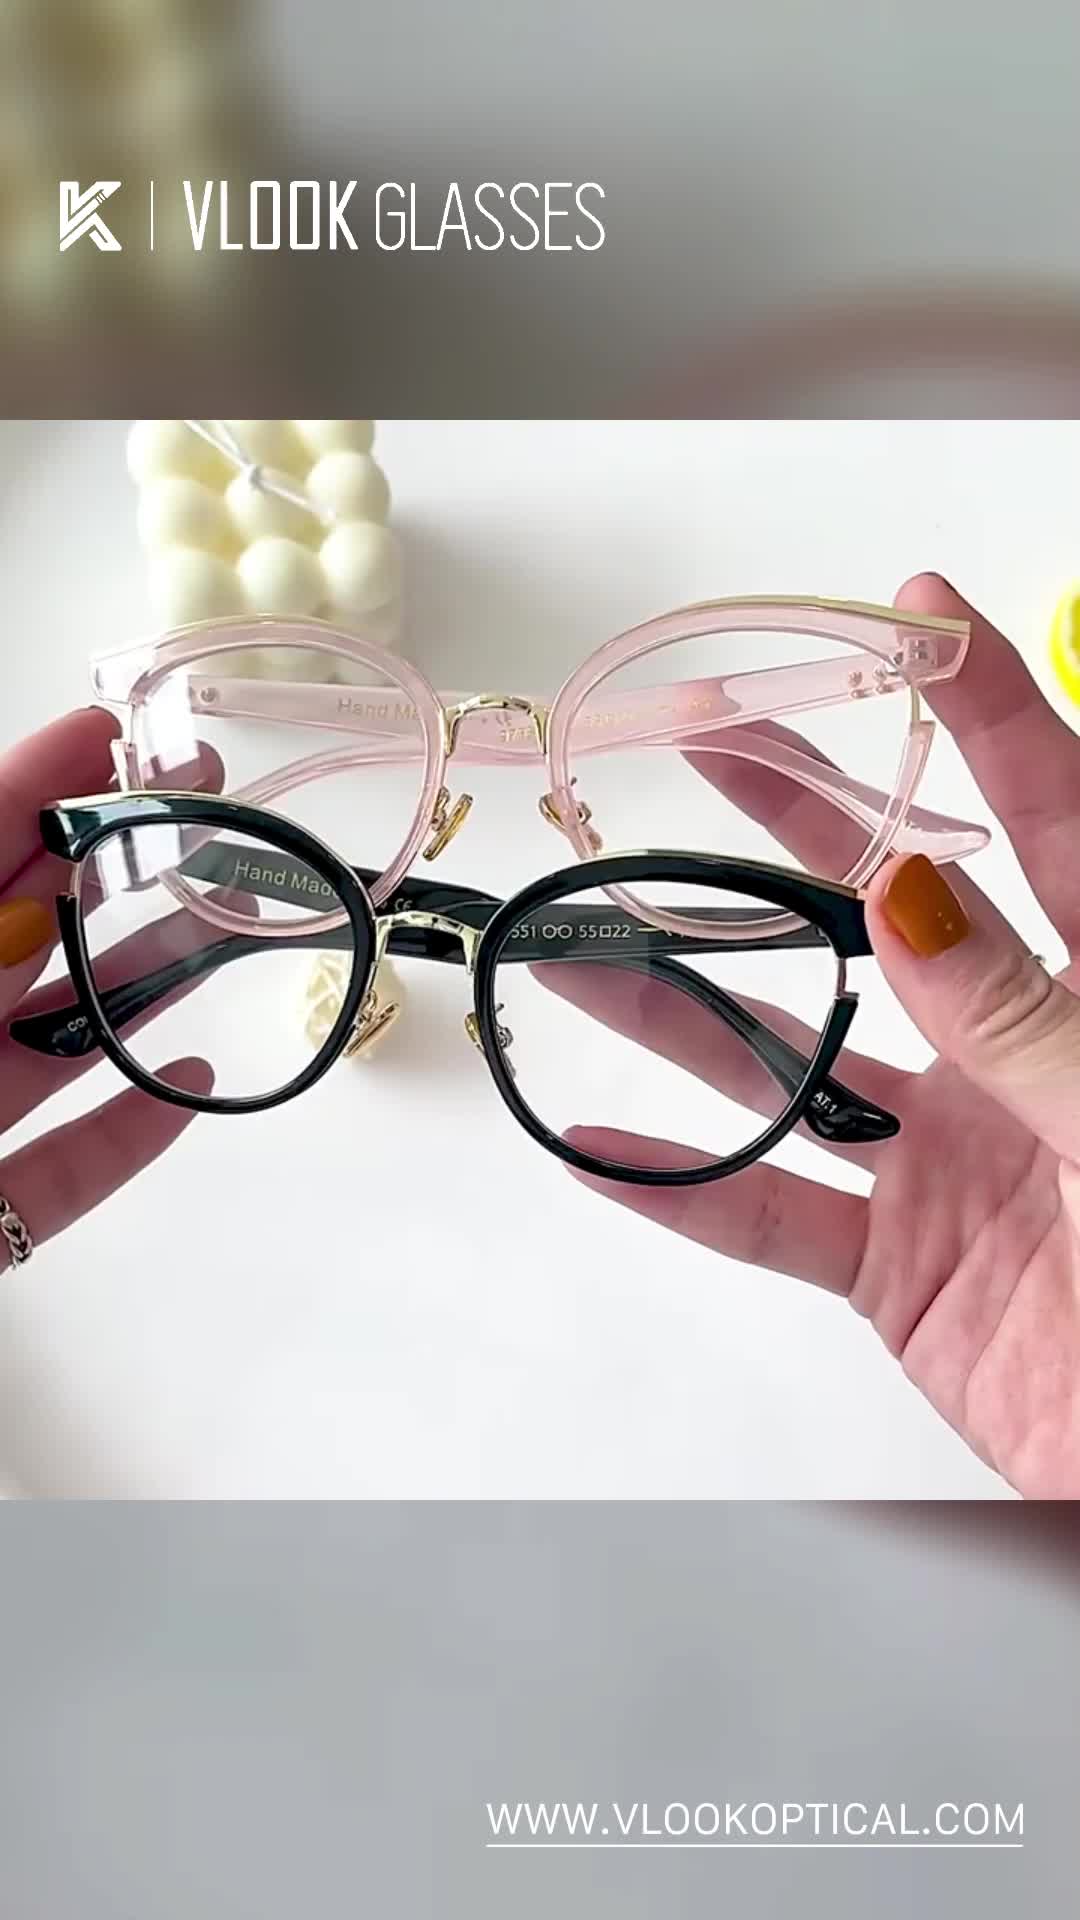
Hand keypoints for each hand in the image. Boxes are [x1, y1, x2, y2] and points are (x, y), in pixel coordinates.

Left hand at [0, 709, 211, 1273]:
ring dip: (141, 985)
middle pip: (12, 933)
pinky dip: (134, 1132)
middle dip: (106, 864)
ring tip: (224, 927)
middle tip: (202, 807)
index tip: (110, 732)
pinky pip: (62, 1175)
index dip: (26, 785)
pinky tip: (194, 1082)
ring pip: (49, 1044)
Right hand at [568, 576, 1079, 1497]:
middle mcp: (1021, 1055)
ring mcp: (955, 1161)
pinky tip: (598, 1144)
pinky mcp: (906, 1269)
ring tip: (578, 947)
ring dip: (681, 1008)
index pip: (1052, 819)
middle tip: (699, 742)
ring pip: (796, 1061)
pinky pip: (774, 1219)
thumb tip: (914, 893)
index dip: (982, 711)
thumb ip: (1031, 1020)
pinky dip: (685, 1190)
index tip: (914, 613)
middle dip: (789, 824)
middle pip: (889, 913)